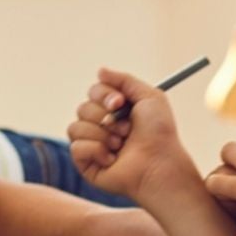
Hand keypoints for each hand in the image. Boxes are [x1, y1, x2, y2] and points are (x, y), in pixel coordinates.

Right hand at [68, 68, 195, 205]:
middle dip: (104, 117)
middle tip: (126, 128)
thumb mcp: (150, 96)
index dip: (103, 95)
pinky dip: (96, 150)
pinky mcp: (86, 165)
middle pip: (82, 108)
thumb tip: (100, 71)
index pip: (93, 92)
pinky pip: (76, 147)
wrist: (160, 164)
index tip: (120, 102)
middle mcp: (101, 127)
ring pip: (75, 127)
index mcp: (114, 111)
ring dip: (102, 135)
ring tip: (121, 145)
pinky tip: (112, 159)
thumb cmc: (160, 133)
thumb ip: (125, 80)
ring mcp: (92, 146)